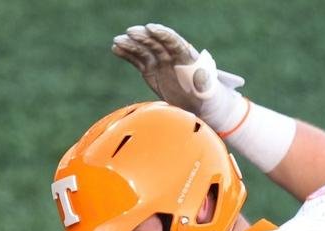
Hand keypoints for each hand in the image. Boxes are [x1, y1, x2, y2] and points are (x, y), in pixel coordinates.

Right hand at [111, 24, 245, 120]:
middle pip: (157, 43)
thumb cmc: (209, 99)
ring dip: (131, 44)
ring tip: (117, 41)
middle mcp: (172, 57)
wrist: (201, 108)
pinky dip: (127, 54)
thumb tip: (202, 74)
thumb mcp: (209, 92)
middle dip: (144, 37)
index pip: (174, 41)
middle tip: (130, 32)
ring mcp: (160, 62)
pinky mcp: (151, 71)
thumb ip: (204, 83)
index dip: (162, 34)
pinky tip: (116, 48)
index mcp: (187, 57)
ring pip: (145, 49)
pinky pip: (137, 59)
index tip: (150, 28)